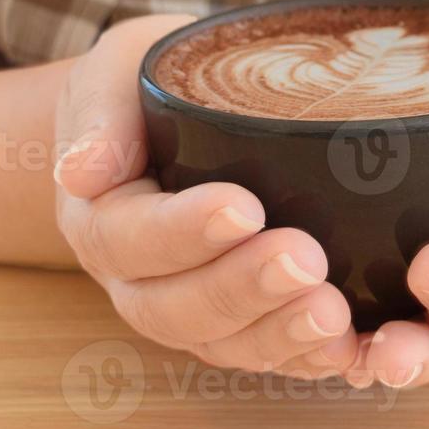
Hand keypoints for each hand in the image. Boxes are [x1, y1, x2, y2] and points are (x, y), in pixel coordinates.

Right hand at [53, 15, 359, 377]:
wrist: (167, 106)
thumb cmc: (142, 79)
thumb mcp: (113, 72)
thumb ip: (99, 113)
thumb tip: (81, 171)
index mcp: (99, 215)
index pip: (128, 238)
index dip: (183, 232)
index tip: (243, 208)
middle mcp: (135, 277)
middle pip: (174, 307)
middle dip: (241, 289)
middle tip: (305, 259)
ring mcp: (184, 304)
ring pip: (220, 343)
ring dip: (276, 333)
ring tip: (331, 312)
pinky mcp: (235, 319)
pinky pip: (262, 353)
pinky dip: (303, 357)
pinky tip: (346, 347)